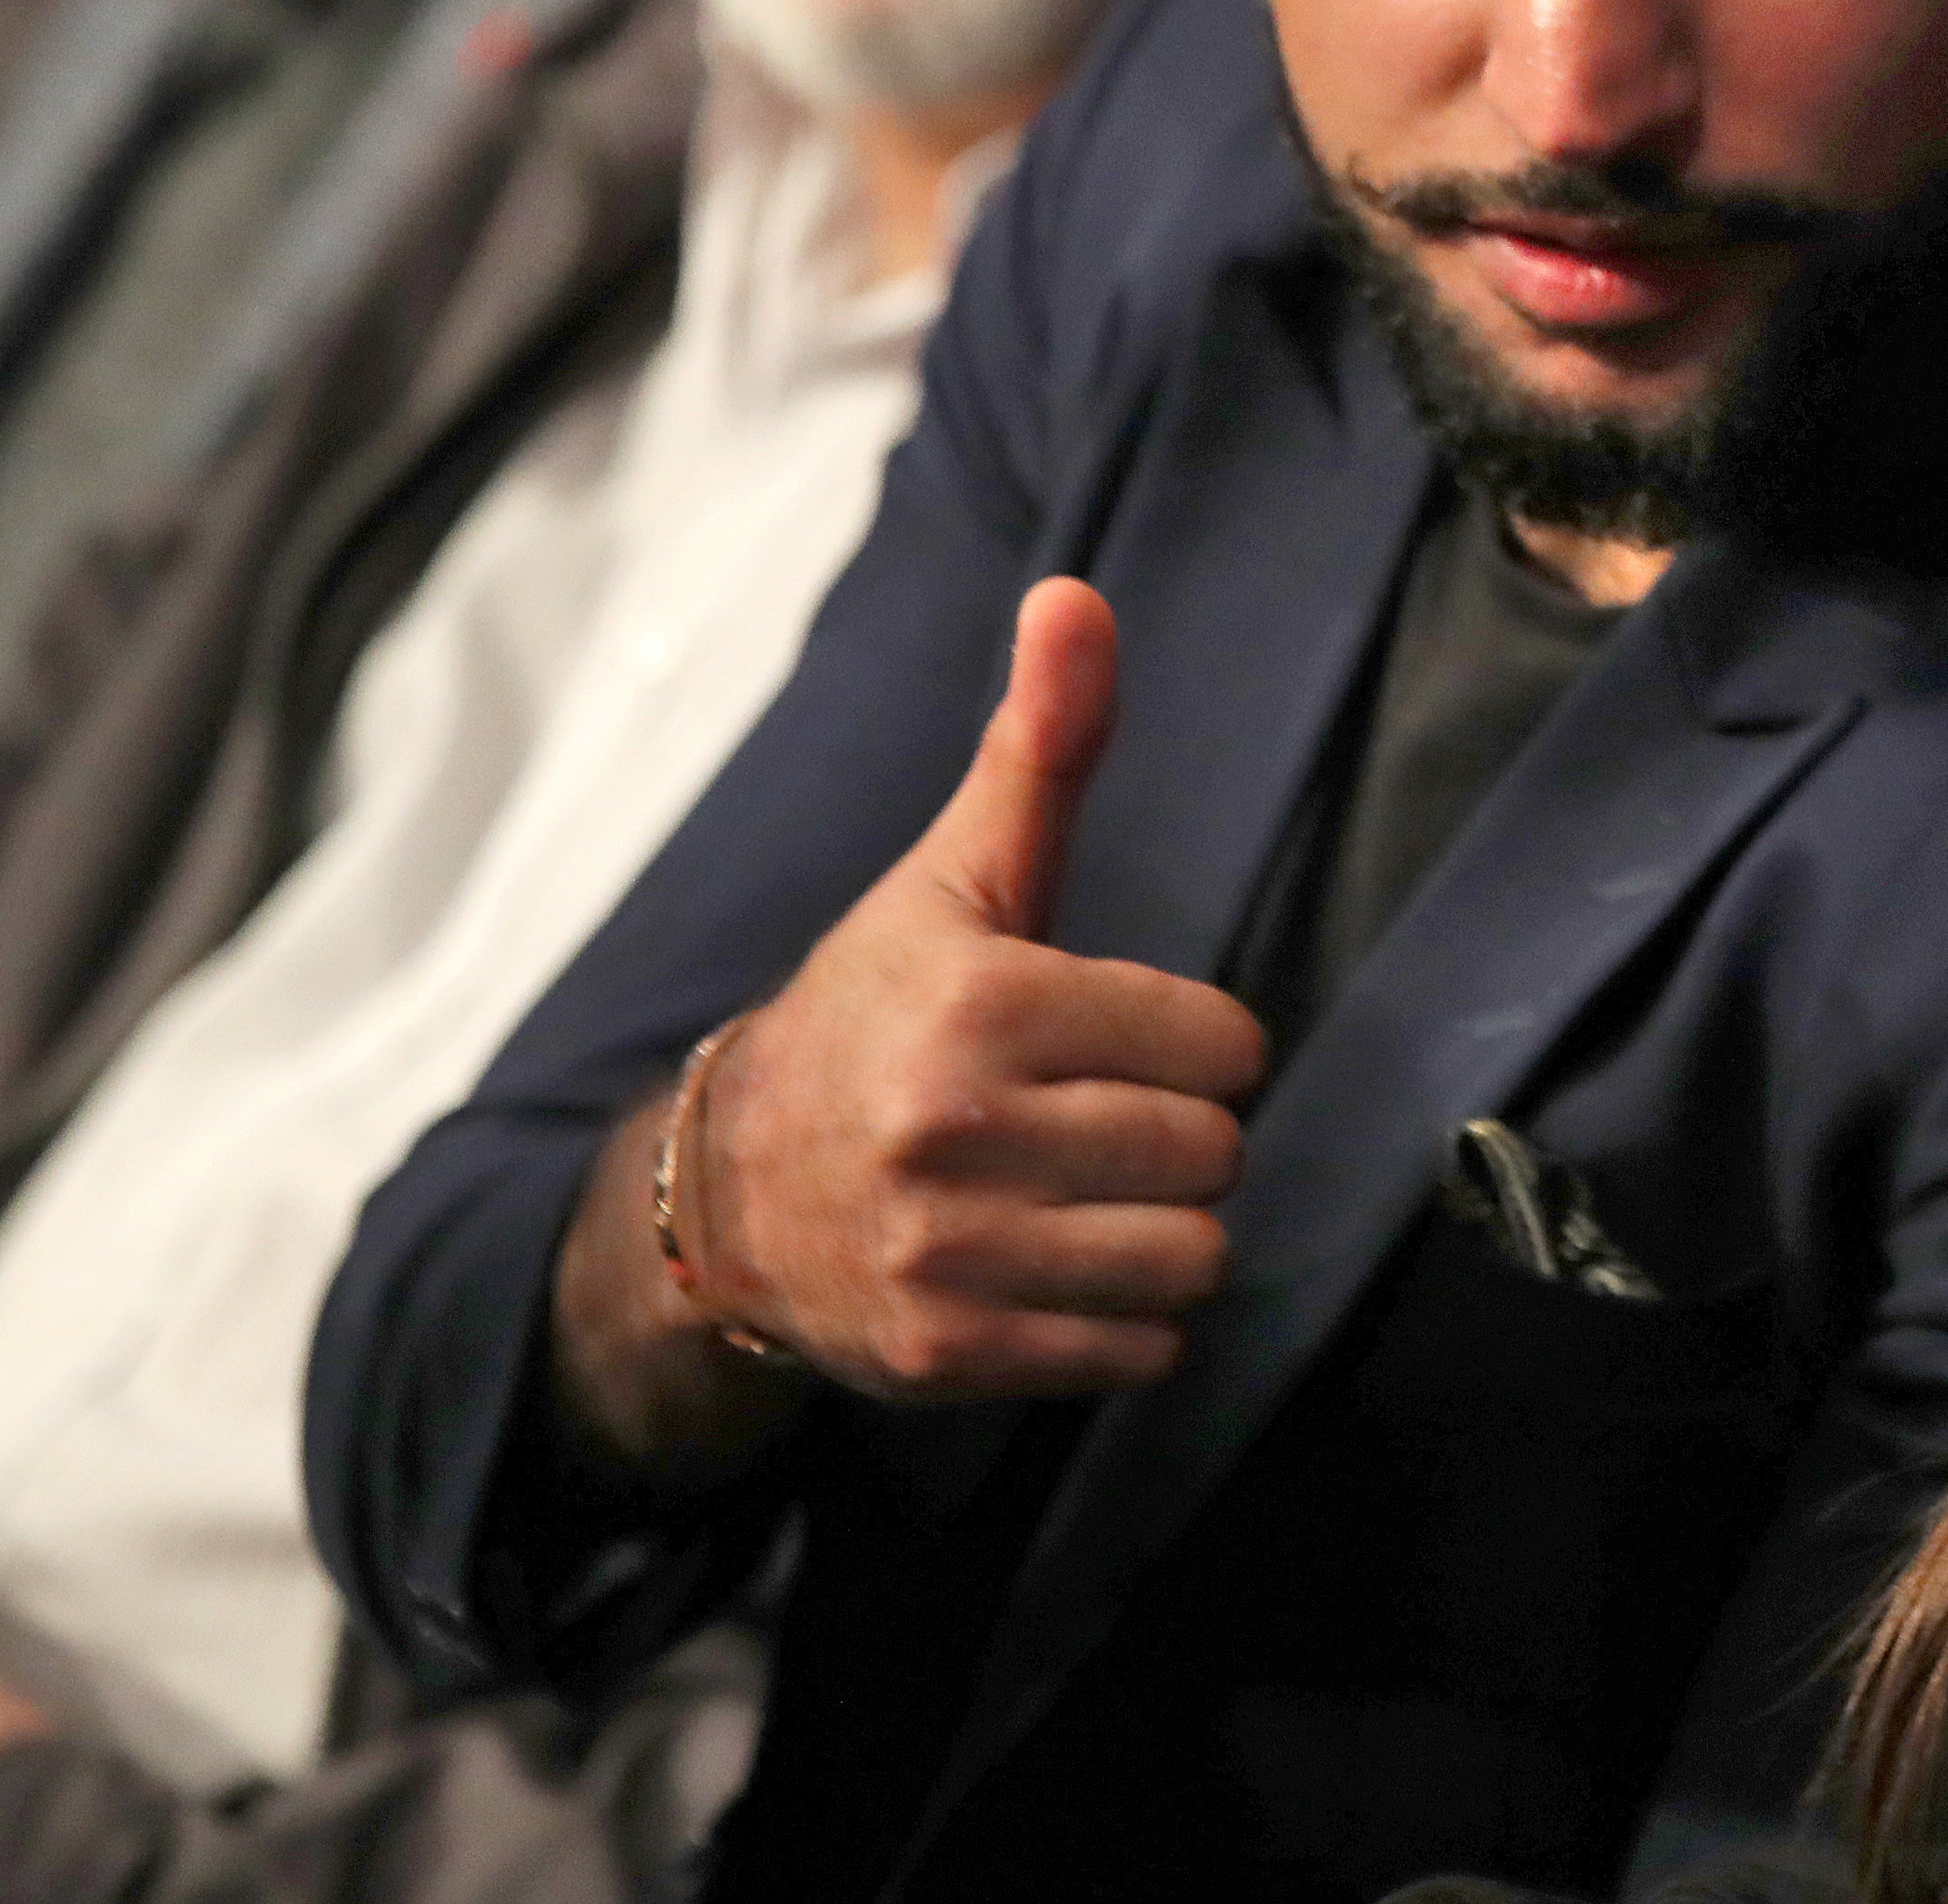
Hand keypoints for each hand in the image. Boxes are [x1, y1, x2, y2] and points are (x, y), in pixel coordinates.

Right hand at [672, 579, 1265, 1399]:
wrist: (725, 1190)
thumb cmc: (879, 1012)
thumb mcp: (957, 874)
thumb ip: (1040, 745)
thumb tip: (1075, 594)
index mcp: (979, 1001)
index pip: (1222, 1043)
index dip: (1195, 1044)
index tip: (1123, 1042)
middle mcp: (954, 1128)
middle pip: (1213, 1154)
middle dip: (1182, 1141)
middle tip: (1103, 1125)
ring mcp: (948, 1253)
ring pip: (1191, 1259)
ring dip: (1167, 1236)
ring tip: (1091, 1199)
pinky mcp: (946, 1354)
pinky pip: (1139, 1353)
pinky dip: (1127, 1324)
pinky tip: (1061, 1272)